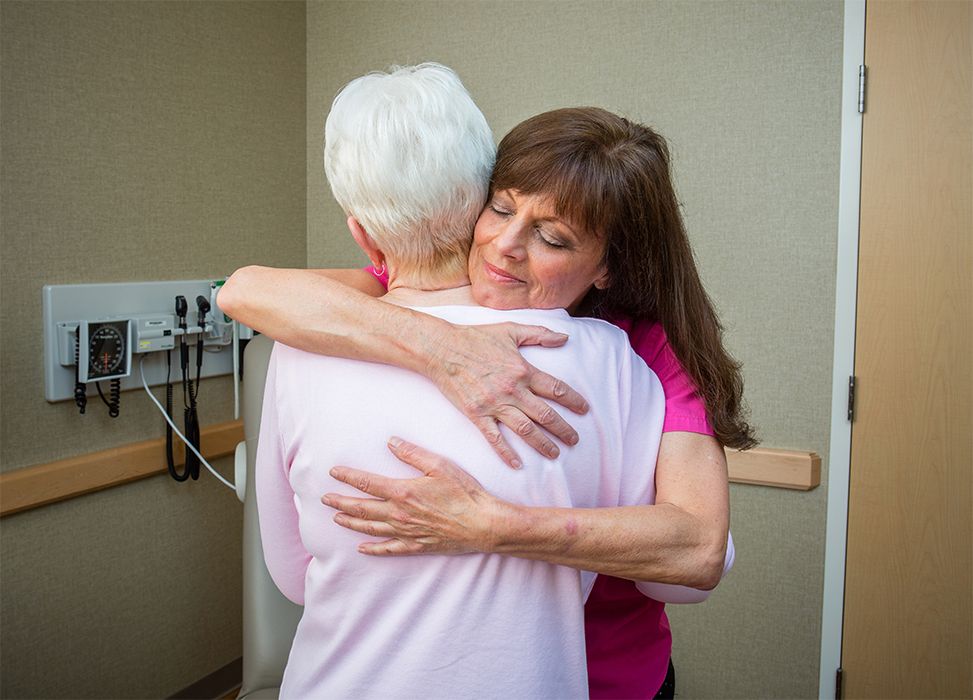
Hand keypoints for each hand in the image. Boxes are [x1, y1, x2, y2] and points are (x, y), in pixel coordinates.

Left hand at [322, 437, 499, 555]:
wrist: (482, 524)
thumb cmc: (465, 492)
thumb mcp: (440, 465)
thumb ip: (413, 454)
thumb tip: (391, 443)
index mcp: (403, 492)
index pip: (367, 483)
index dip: (348, 477)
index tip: (334, 472)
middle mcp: (399, 514)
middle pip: (362, 508)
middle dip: (341, 502)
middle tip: (325, 499)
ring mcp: (406, 532)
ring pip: (371, 528)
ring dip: (351, 522)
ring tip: (336, 518)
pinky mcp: (417, 545)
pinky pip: (389, 549)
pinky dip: (373, 549)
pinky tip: (361, 548)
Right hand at [424, 322, 588, 468]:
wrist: (442, 349)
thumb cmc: (476, 338)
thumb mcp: (511, 330)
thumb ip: (540, 334)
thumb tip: (565, 338)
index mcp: (523, 370)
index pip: (556, 388)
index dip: (573, 400)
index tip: (584, 410)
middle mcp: (513, 390)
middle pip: (545, 414)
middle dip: (563, 429)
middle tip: (575, 440)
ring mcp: (494, 404)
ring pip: (525, 429)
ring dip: (542, 444)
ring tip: (555, 454)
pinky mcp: (477, 414)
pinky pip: (495, 438)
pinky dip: (506, 453)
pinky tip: (517, 464)